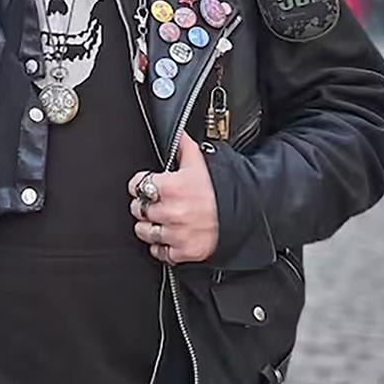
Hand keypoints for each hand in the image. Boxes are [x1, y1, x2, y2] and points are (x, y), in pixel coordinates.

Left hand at [126, 132, 219, 264]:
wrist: (246, 215)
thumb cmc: (222, 190)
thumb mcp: (201, 164)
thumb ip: (183, 146)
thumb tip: (176, 131)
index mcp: (172, 187)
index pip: (137, 185)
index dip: (139, 184)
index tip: (145, 186)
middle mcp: (172, 211)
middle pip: (138, 209)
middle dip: (143, 205)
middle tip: (154, 203)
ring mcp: (177, 233)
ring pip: (144, 231)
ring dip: (148, 226)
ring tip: (159, 220)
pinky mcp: (184, 251)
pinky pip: (159, 252)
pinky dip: (161, 246)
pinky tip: (169, 237)